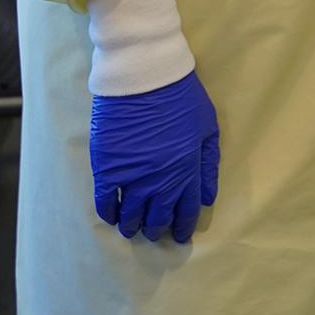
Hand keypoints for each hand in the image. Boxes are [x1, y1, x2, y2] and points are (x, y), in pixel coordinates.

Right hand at [89, 70, 220, 242]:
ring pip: (131, 214)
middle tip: (155, 233)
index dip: (182, 226)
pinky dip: (109, 214)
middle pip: (157, 215)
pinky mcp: (106, 169)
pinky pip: (106, 202)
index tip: (180, 236)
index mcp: (187, 169)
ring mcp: (131, 176)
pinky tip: (113, 218)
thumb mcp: (207, 128)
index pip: (185, 209)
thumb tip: (206, 197)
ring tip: (134, 230)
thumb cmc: (182, 98)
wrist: (144, 78)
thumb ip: (208, 164)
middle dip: (157, 228)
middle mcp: (159, 179)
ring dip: (133, 226)